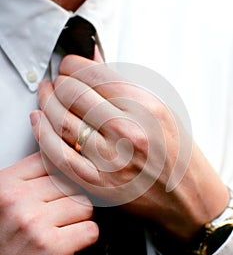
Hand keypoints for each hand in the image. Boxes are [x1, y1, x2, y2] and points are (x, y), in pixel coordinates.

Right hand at [0, 152, 97, 254]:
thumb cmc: (3, 247)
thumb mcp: (5, 205)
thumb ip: (29, 183)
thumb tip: (64, 161)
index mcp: (6, 187)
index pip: (50, 160)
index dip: (64, 172)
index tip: (68, 181)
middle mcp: (18, 202)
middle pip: (70, 183)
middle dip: (71, 200)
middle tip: (59, 217)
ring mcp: (35, 224)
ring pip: (84, 205)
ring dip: (79, 219)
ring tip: (62, 230)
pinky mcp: (52, 249)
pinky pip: (90, 230)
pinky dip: (85, 238)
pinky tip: (69, 244)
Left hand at [31, 55, 228, 242]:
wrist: (183, 196)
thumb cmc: (175, 153)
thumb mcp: (159, 109)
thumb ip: (122, 83)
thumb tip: (91, 58)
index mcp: (145, 108)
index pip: (93, 74)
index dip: (72, 65)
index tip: (68, 67)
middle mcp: (128, 132)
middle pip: (72, 94)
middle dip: (58, 83)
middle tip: (56, 82)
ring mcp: (110, 160)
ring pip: (60, 120)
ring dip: (46, 103)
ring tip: (46, 96)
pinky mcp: (96, 183)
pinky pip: (57, 153)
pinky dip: (42, 133)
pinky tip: (39, 120)